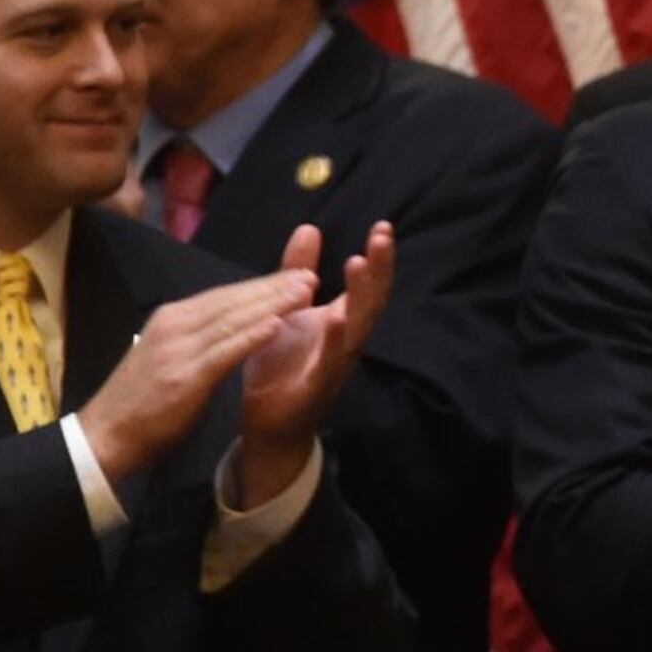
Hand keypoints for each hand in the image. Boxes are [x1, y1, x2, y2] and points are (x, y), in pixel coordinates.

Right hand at [76, 251, 321, 484]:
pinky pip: (224, 351)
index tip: (296, 274)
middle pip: (232, 300)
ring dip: (272, 303)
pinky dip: (252, 337)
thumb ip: (194, 337)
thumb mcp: (168, 356)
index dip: (262, 284)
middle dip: (274, 286)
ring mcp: (178, 349)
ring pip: (233, 319)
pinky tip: (278, 326)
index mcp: (171, 318)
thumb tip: (225, 321)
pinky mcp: (185, 376)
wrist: (106, 436)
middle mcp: (174, 325)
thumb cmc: (141, 401)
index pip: (224, 295)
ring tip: (306, 291)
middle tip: (311, 274)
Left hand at [234, 222, 395, 506]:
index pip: (368, 285)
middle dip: (379, 269)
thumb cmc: (282, 366)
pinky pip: (332, 361)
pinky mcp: (318, 386)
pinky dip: (338, 339)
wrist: (269, 425)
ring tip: (361, 262)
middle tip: (382, 236)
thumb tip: (310, 228)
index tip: (382, 226)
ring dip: (362, 296)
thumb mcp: (287, 310)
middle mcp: (347, 341)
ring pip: (359, 326)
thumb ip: (297, 273)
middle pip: (372, 300)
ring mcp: (337, 364)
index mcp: (341, 322)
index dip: (378, 258)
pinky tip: (338, 317)